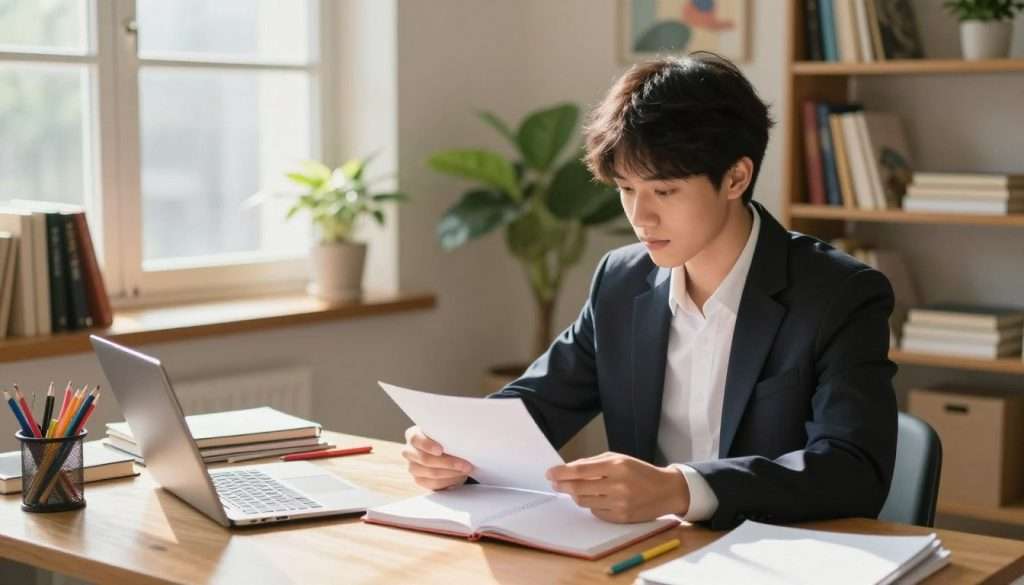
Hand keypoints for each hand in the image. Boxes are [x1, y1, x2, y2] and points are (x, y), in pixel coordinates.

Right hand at [401, 426, 473, 490]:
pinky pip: (435, 483)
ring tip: (465, 469)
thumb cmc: (444, 439)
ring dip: (452, 472)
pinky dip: (450, 480)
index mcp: (413, 435)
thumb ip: (447, 435)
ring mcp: (413, 467)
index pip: (415, 439)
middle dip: (448, 462)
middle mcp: (409, 451)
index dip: (428, 445)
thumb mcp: (444, 434)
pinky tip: (459, 476)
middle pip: (425, 459)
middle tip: (465, 464)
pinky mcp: (419, 480)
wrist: (444, 451)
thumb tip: (461, 440)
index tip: (440, 450)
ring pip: (432, 473)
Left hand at [546, 452, 688, 522]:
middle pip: (578, 488)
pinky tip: (595, 498)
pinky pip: (595, 512)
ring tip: (573, 489)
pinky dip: (591, 504)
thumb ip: (594, 463)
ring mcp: (619, 503)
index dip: (562, 472)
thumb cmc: (640, 472)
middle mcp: (617, 485)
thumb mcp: (619, 459)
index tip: (550, 473)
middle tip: (555, 483)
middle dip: (562, 485)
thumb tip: (568, 470)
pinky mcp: (621, 518)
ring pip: (584, 501)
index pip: (580, 470)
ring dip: (575, 495)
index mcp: (616, 466)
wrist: (666, 490)